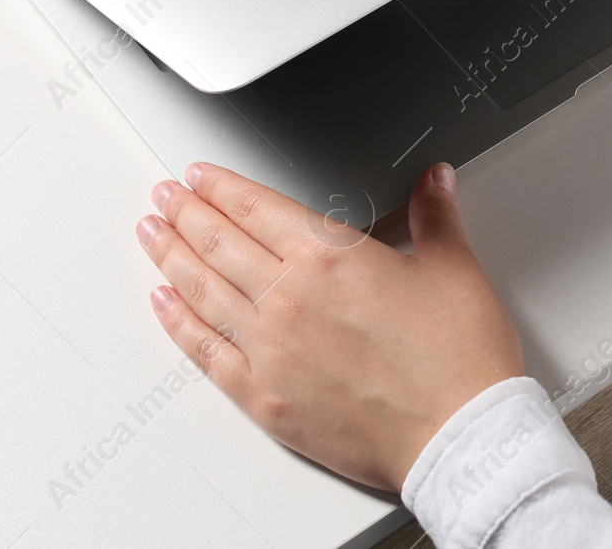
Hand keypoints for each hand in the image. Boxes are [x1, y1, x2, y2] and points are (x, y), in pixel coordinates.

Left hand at [135, 161, 522, 491]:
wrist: (459, 435)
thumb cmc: (457, 360)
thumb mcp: (452, 269)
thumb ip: (435, 216)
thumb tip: (434, 182)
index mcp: (331, 257)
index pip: (257, 207)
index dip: (221, 186)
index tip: (201, 176)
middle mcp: (290, 298)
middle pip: (219, 242)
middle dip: (186, 212)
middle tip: (165, 196)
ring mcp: (270, 349)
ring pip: (203, 290)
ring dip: (171, 257)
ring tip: (152, 234)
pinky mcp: (264, 397)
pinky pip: (205, 352)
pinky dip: (179, 323)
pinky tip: (165, 304)